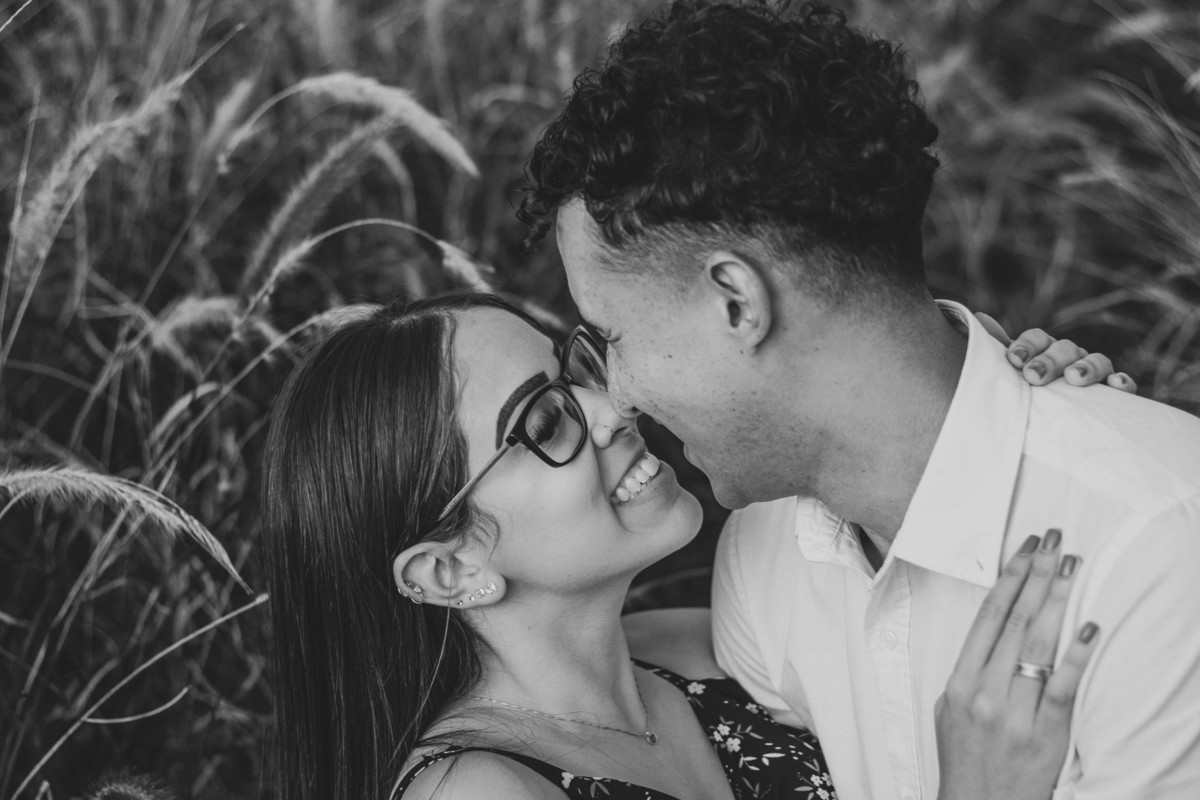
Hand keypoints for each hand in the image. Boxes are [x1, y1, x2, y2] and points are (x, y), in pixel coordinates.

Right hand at [935, 530, 1100, 799]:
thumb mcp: (949, 711)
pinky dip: (1077, 656)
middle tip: (1054, 540)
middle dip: (1036, 575)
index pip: (987, 617)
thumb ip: (970, 672)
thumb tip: (993, 631)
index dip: (1009, 578)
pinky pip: (1061, 688)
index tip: (1025, 548)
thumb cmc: (965, 761)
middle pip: (1014, 621)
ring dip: (1056, 600)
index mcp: (958, 683)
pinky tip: (1090, 628)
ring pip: (1037, 645)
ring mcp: (1012, 714)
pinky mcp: (1043, 735)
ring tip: (1071, 566)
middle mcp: (983, 692)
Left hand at [975, 312, 1135, 391]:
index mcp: (1044, 352)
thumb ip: (996, 350)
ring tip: (1074, 379)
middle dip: (1050, 360)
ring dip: (1087, 367)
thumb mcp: (1008, 377)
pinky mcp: (1115, 396)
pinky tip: (1116, 386)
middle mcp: (1072, 359)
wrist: (1051, 434)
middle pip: (1066, 348)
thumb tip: (980, 317)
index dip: (1027, 345)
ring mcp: (1096, 375)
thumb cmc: (1024, 400)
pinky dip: (1122, 382)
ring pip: (1098, 360)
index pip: (1038, 338)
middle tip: (1034, 376)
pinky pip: (1124, 385)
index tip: (1013, 360)